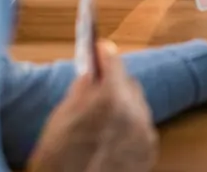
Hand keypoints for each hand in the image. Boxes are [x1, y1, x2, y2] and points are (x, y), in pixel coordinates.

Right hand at [29, 41, 156, 171]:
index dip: (104, 54)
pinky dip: (130, 124)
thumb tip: (92, 71)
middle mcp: (133, 112)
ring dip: (124, 103)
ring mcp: (144, 133)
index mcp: (110, 98)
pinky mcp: (149, 151)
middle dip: (115, 81)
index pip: (113, 62)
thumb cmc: (57, 158)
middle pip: (128, 83)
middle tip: (100, 82)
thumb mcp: (62, 115)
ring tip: (106, 111)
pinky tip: (114, 131)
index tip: (100, 48)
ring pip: (137, 104)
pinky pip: (142, 126)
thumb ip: (83, 88)